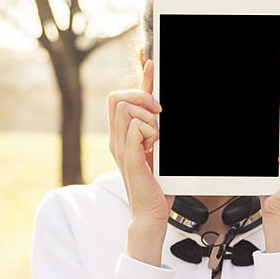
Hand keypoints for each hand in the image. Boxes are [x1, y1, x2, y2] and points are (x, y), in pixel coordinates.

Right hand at [107, 60, 174, 227]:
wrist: (151, 213)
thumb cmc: (156, 185)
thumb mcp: (156, 149)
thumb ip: (156, 128)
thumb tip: (163, 108)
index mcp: (120, 136)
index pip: (120, 97)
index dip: (138, 79)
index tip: (152, 65)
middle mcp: (116, 139)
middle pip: (118, 97)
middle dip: (143, 98)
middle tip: (160, 115)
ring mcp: (121, 148)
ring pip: (127, 109)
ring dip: (149, 119)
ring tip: (157, 139)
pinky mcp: (130, 158)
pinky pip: (136, 128)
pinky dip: (150, 133)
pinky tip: (155, 147)